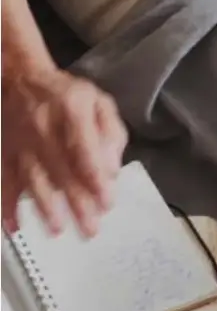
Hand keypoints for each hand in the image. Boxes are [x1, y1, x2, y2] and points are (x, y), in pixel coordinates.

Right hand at [2, 68, 126, 236]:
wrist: (22, 80)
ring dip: (44, 206)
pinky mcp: (5, 151)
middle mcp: (44, 126)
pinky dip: (6, 205)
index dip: (94, 177)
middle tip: (90, 230)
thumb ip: (111, 133)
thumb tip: (111, 170)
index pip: (84, 148)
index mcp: (72, 109)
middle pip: (61, 169)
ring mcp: (21, 141)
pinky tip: (14, 227)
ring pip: (33, 177)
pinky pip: (4, 180)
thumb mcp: (99, 102)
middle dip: (76, 202)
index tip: (107, 203)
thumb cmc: (68, 95)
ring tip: (56, 230)